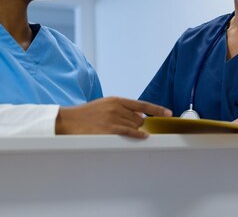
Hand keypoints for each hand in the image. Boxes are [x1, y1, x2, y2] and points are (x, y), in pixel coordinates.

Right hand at [55, 97, 171, 137]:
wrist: (68, 120)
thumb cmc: (86, 115)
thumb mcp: (105, 106)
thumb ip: (121, 109)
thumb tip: (139, 117)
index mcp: (116, 100)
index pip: (142, 104)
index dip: (157, 109)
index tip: (168, 113)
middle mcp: (117, 107)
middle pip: (139, 118)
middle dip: (140, 125)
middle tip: (133, 129)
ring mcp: (113, 118)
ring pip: (135, 126)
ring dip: (135, 131)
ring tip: (122, 132)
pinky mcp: (109, 129)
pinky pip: (130, 132)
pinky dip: (138, 135)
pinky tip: (144, 136)